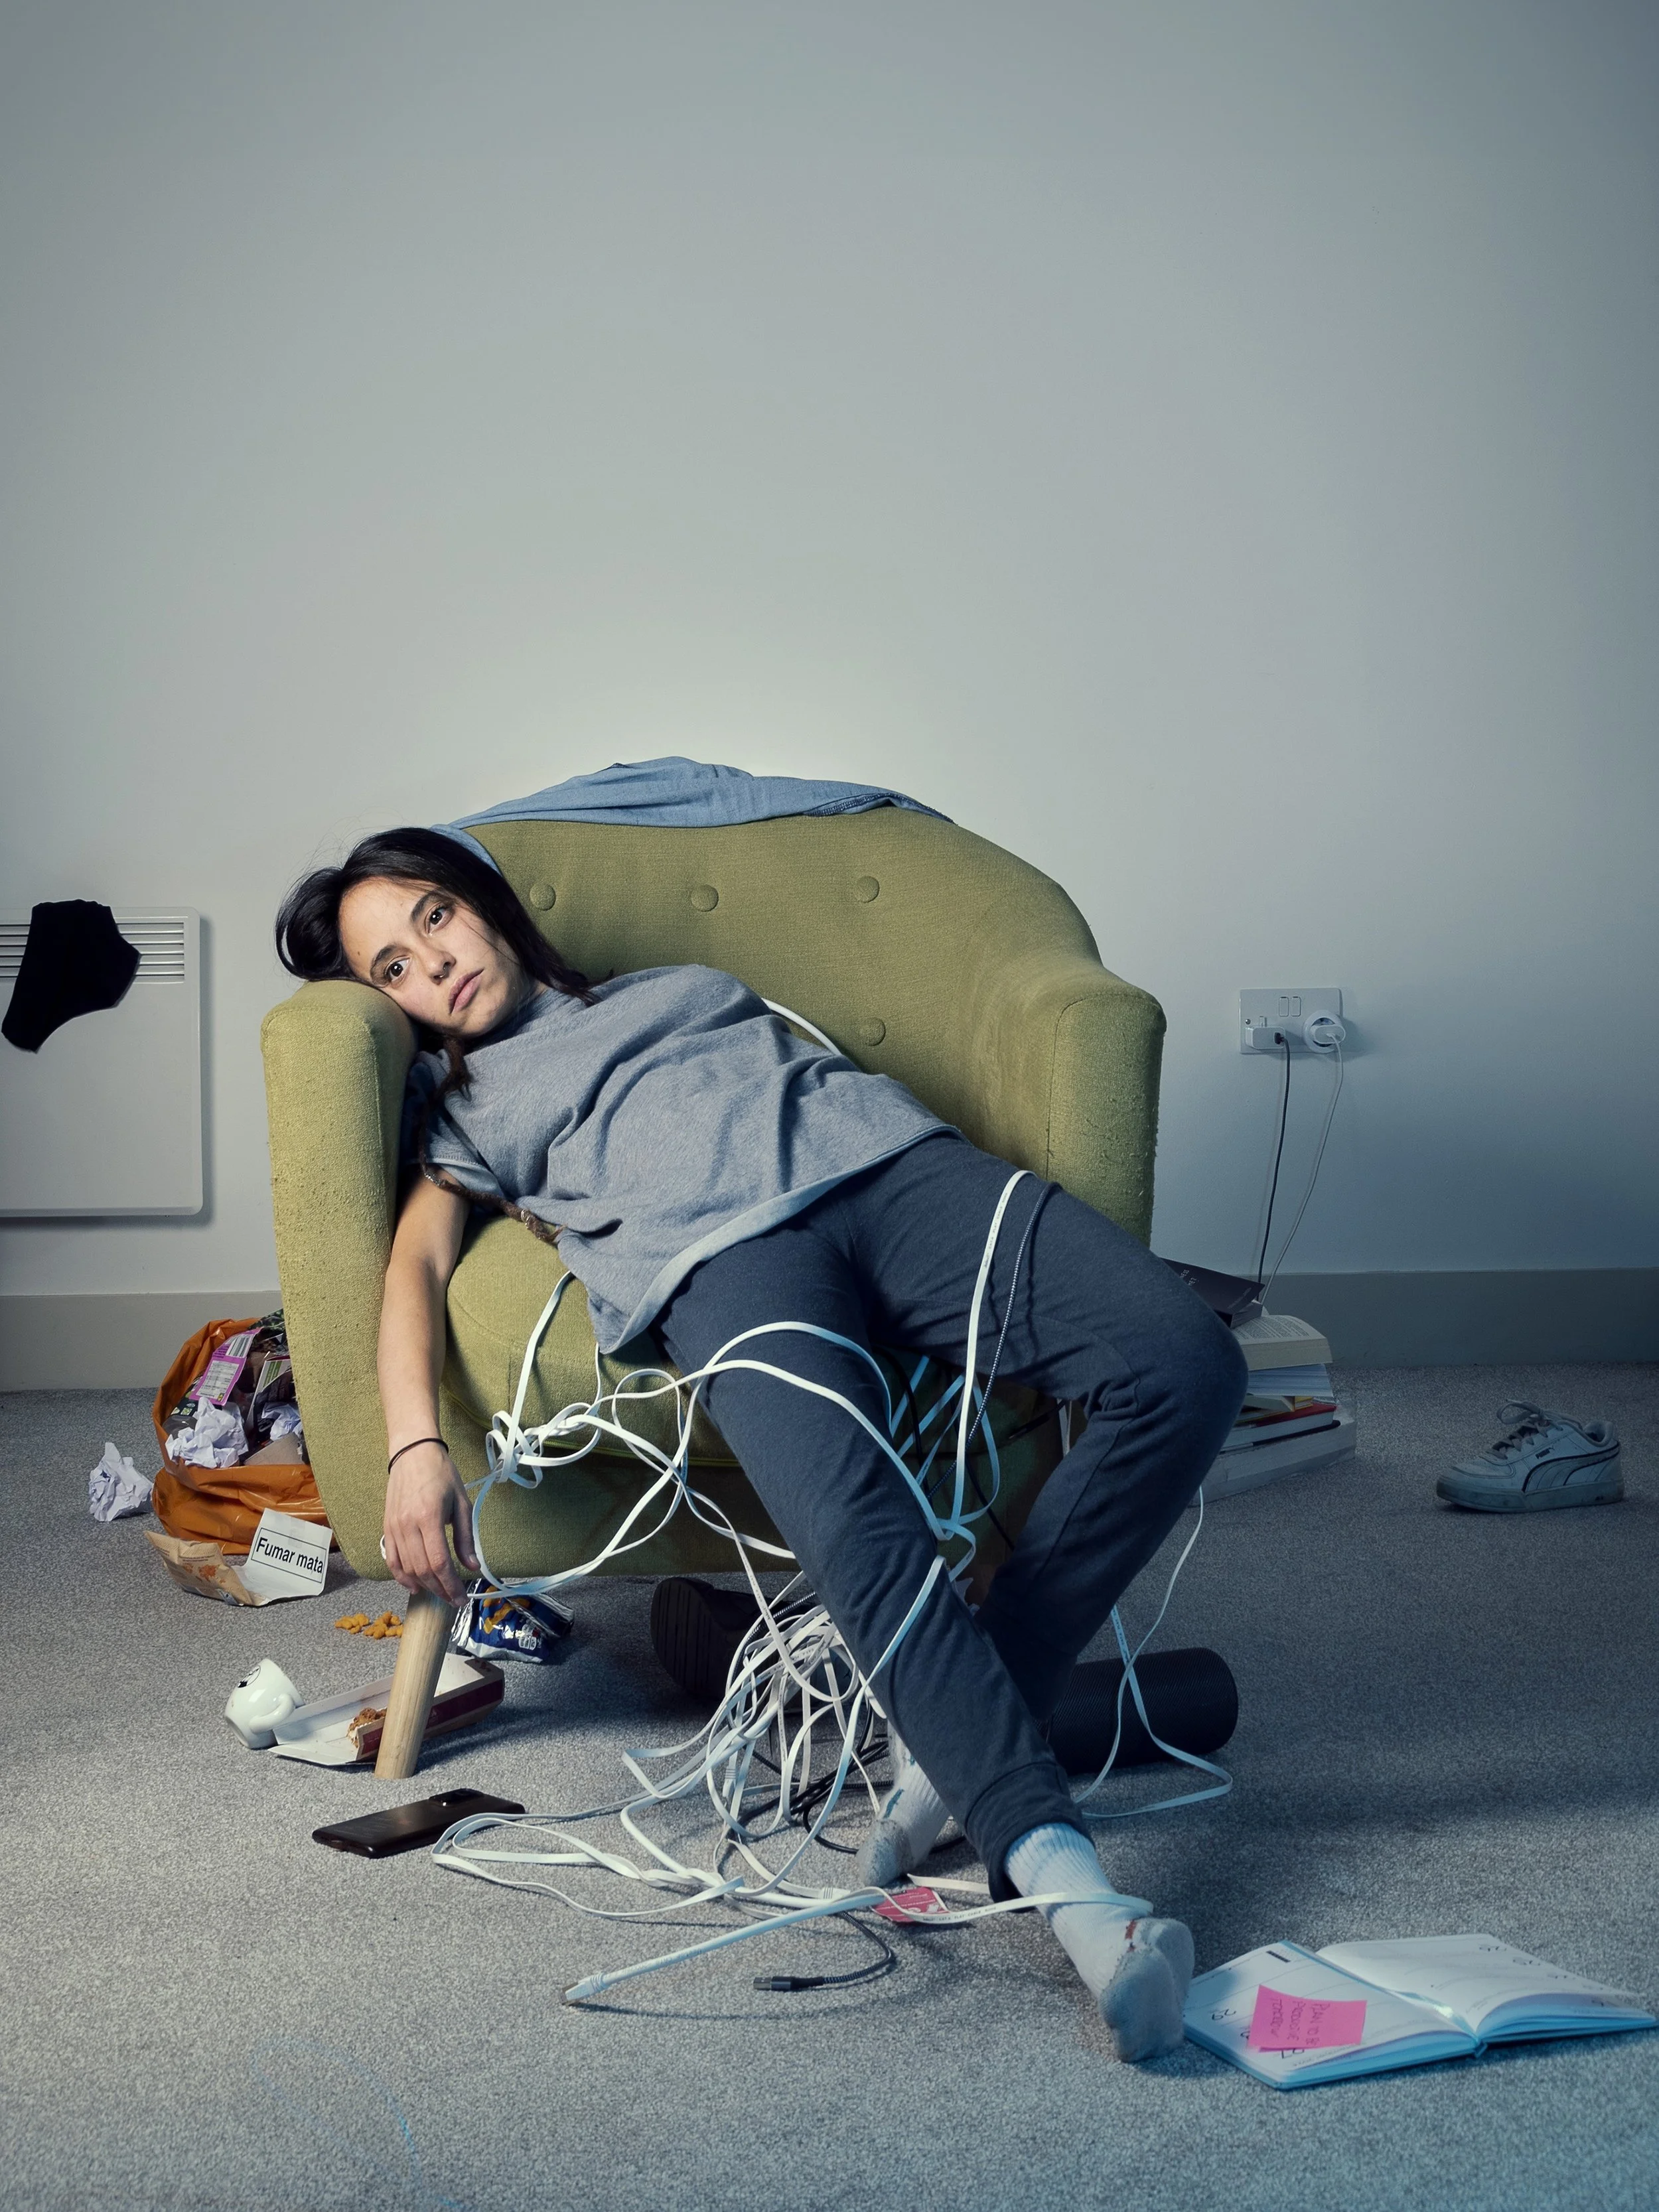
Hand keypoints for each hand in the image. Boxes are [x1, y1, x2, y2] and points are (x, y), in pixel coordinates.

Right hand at [383, 1440, 478, 1603]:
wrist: (413, 1453)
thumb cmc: (441, 1474)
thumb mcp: (461, 1503)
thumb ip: (465, 1537)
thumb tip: (473, 1566)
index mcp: (429, 1517)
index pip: (439, 1563)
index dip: (451, 1585)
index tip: (461, 1597)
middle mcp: (408, 1525)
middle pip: (422, 1570)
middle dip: (440, 1590)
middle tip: (453, 1599)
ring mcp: (394, 1527)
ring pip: (406, 1569)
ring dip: (423, 1586)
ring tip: (439, 1592)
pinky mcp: (387, 1527)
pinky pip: (392, 1559)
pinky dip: (401, 1577)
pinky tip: (414, 1585)